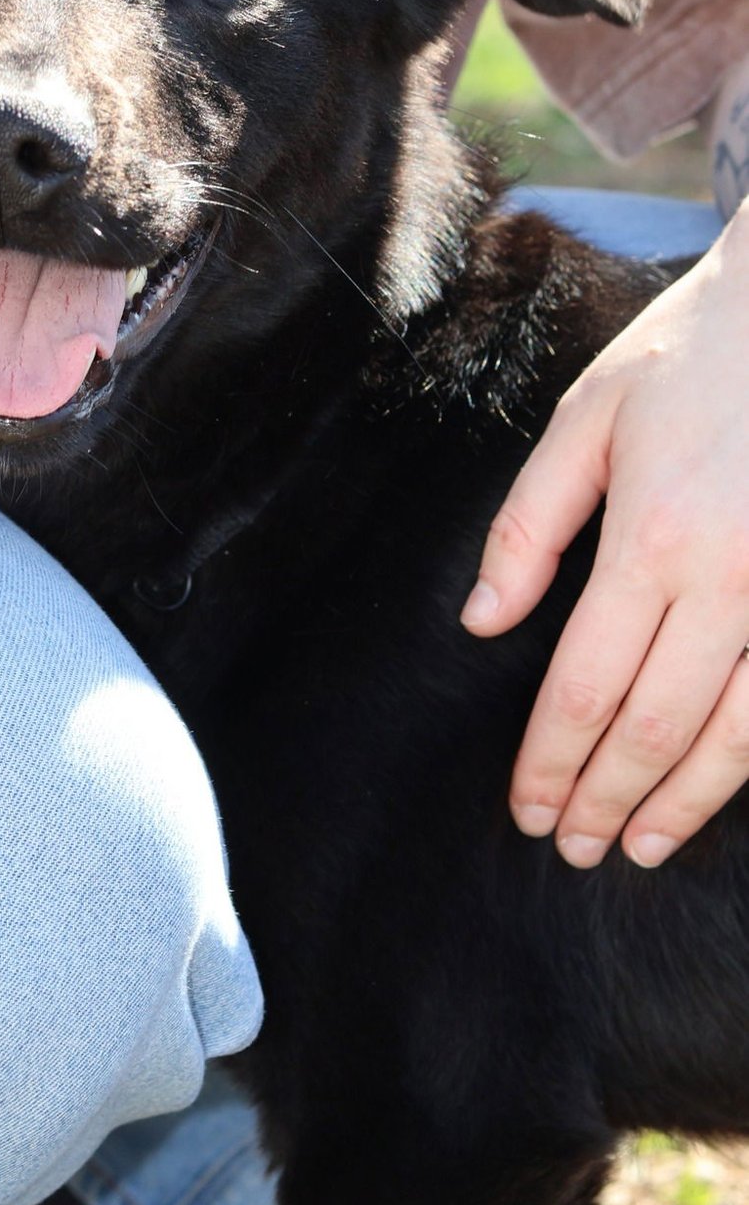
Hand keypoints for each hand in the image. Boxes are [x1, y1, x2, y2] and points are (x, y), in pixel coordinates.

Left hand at [461, 200, 748, 868]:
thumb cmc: (688, 355)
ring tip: (644, 845)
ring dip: (686, 801)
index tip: (527, 807)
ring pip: (740, 734)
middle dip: (607, 797)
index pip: (584, 683)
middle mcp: (732, 580)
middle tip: (573, 849)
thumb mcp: (585, 422)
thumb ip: (528, 529)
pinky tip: (722, 783)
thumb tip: (482, 624)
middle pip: (656, 724)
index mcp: (653, 537)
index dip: (551, 760)